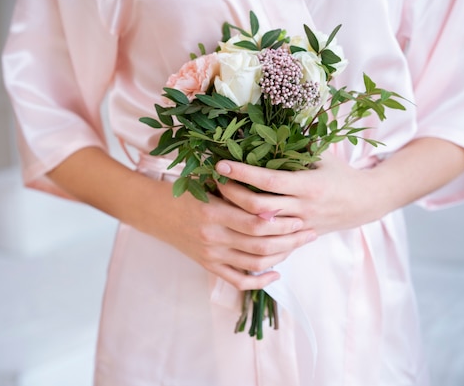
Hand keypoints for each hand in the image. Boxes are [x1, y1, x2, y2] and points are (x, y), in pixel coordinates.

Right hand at [146, 179, 315, 290]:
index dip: (282, 222)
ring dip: (281, 256)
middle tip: (309, 231)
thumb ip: (235, 188)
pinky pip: (238, 280)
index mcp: (213, 212)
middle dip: (290, 239)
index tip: (300, 215)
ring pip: (254, 262)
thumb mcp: (206, 182)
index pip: (256, 222)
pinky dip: (260, 281)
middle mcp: (213, 236)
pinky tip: (276, 274)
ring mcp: (211, 254)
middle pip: (261, 244)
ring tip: (298, 246)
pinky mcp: (208, 265)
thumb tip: (273, 185)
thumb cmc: (182, 190)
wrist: (154, 211)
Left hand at [215, 152, 381, 235]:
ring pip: (261, 227)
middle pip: (259, 207)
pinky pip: (271, 243)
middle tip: (214, 183)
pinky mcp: (300, 238)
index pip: (268, 180)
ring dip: (237, 216)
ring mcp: (301, 226)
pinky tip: (234, 226)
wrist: (366, 203)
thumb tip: (264, 128)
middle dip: (233, 195)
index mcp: (308, 185)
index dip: (243, 173)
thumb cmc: (340, 174)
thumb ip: (297, 148)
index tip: (221, 164)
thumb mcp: (322, 156)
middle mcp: (303, 207)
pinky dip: (251, 236)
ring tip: (218, 202)